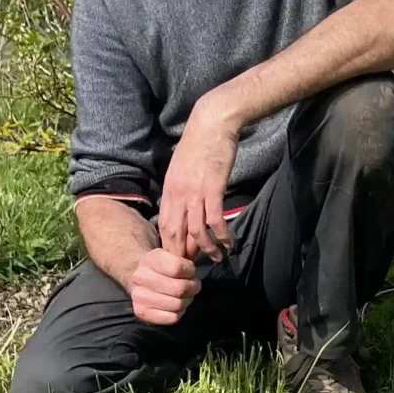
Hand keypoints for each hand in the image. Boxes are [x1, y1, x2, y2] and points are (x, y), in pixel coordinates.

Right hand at [126, 242, 203, 325]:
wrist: (141, 279)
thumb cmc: (162, 266)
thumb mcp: (172, 253)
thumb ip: (184, 255)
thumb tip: (193, 265)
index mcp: (150, 259)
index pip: (178, 268)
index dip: (190, 271)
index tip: (191, 272)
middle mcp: (140, 277)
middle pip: (179, 288)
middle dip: (192, 287)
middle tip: (193, 286)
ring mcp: (139, 296)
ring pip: (177, 304)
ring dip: (187, 301)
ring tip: (185, 295)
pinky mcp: (142, 313)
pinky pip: (171, 318)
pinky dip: (179, 313)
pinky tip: (176, 306)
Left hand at [157, 93, 238, 263]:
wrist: (212, 122)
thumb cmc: (200, 143)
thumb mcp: (183, 168)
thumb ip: (182, 188)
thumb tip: (186, 206)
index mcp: (170, 189)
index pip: (164, 225)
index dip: (169, 245)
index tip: (177, 259)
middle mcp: (178, 194)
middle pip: (175, 233)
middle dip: (183, 254)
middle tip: (193, 269)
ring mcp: (194, 192)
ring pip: (194, 231)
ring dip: (205, 249)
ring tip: (215, 259)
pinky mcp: (212, 189)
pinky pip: (214, 220)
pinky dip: (221, 236)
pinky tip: (229, 244)